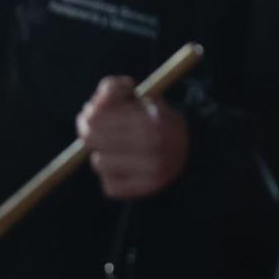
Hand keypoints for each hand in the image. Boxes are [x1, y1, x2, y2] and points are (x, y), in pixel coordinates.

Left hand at [76, 76, 188, 198]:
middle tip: (92, 132)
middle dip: (88, 134)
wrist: (190, 149)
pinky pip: (110, 186)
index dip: (88, 114)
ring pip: (98, 163)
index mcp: (151, 120)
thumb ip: (113, 88)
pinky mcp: (148, 189)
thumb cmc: (152, 117)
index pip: (95, 118)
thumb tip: (96, 105)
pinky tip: (125, 169)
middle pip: (92, 140)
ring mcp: (154, 171)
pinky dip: (112, 177)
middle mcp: (155, 146)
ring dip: (101, 157)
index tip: (91, 114)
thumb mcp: (138, 95)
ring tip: (114, 151)